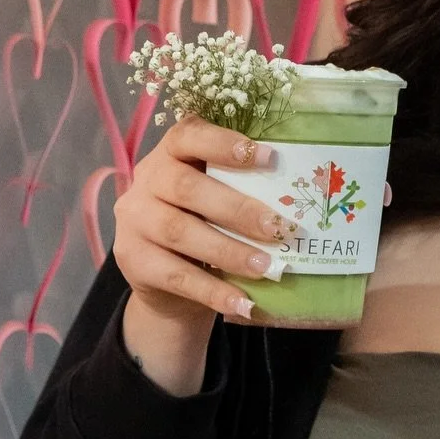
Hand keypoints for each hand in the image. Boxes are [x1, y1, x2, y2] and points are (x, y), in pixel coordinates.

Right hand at [113, 116, 297, 327]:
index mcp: (171, 153)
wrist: (164, 278)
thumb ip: (243, 186)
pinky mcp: (134, 260)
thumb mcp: (216, 197)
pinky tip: (243, 303)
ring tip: (268, 268)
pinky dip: (213, 291)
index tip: (269, 157)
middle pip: (187, 188)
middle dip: (238, 209)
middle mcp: (146, 180)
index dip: (225, 144)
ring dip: (229, 251)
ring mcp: (134, 221)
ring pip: (180, 232)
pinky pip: (176, 276)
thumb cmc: (204, 222)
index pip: (188, 135)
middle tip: (279, 228)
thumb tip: (305, 197)